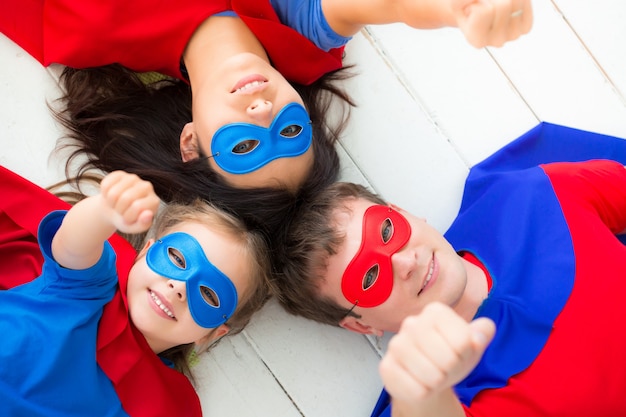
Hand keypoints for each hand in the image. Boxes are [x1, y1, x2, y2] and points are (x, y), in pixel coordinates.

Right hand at [99, 171, 159, 233]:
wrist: (115, 211)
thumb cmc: (127, 220)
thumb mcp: (134, 227)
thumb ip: (143, 224)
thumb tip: (148, 214)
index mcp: (154, 201)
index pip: (137, 207)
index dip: (128, 216)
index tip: (129, 219)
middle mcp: (147, 186)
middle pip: (125, 198)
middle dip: (119, 209)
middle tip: (121, 211)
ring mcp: (134, 178)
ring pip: (114, 193)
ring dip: (111, 203)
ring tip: (117, 204)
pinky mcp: (120, 174)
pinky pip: (106, 185)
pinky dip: (104, 194)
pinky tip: (112, 196)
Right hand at [378, 302, 494, 407]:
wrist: (427, 378)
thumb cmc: (448, 358)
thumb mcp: (471, 344)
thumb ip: (483, 333)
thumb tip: (483, 331)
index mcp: (435, 312)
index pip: (463, 341)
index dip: (465, 354)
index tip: (457, 352)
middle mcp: (412, 323)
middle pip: (447, 358)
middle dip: (451, 369)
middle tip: (443, 366)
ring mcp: (396, 344)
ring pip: (431, 375)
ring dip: (437, 382)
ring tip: (431, 374)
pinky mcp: (386, 366)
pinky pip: (415, 389)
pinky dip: (422, 392)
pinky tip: (418, 381)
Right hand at [451, 0, 532, 46]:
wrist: (479, 14)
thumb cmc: (468, 8)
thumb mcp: (457, 3)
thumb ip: (461, 1)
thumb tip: (476, 1)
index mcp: (476, 39)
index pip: (483, 12)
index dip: (476, 3)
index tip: (472, 8)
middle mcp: (496, 41)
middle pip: (503, 5)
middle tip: (485, 3)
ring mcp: (513, 35)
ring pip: (516, 2)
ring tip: (494, 3)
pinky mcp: (525, 28)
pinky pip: (525, 3)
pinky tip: (507, 5)